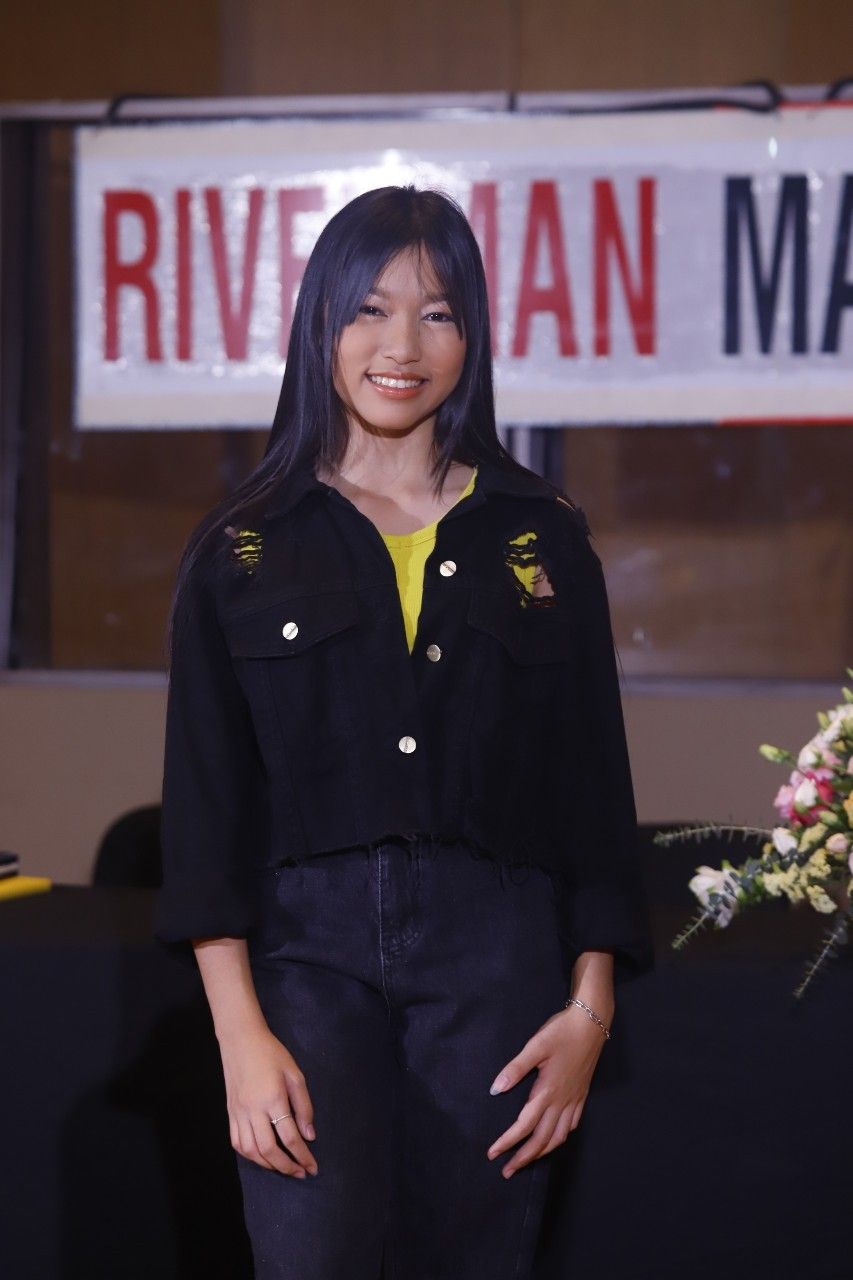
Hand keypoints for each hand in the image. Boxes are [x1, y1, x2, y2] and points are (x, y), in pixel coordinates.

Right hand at [219, 1022, 318, 1177]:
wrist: (241, 1040)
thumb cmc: (271, 1054)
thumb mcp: (295, 1074)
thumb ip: (304, 1106)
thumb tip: (309, 1135)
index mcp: (273, 1099)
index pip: (290, 1136)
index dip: (303, 1155)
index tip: (312, 1167)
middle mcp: (253, 1110)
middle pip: (269, 1150)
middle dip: (287, 1166)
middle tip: (300, 1173)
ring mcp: (238, 1113)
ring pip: (251, 1151)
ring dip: (268, 1165)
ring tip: (283, 1167)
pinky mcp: (230, 1114)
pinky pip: (237, 1143)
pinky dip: (250, 1155)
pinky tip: (262, 1156)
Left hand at [486, 1000, 611, 1177]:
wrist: (592, 1023)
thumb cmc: (562, 1032)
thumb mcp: (535, 1046)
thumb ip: (515, 1069)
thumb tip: (495, 1090)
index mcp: (547, 1092)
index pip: (524, 1126)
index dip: (507, 1142)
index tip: (492, 1154)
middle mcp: (562, 1101)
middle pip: (541, 1140)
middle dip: (523, 1158)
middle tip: (507, 1171)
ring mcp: (574, 1100)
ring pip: (559, 1137)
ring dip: (542, 1152)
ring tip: (528, 1160)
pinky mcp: (582, 1094)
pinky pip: (572, 1125)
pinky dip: (561, 1137)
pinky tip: (556, 1137)